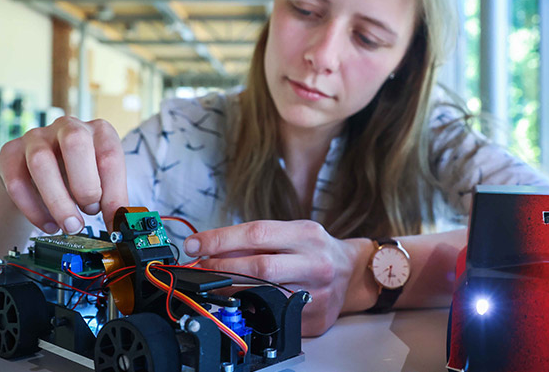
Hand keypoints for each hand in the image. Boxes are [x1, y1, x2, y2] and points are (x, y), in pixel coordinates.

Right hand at [0, 116, 127, 233]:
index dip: (114, 192)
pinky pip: (16, 181)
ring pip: (41, 162)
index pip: (110, 155)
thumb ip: (111, 200)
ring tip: (70, 226)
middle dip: (85, 185)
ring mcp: (36, 136)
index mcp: (99, 131)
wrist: (38, 174)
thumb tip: (121, 224)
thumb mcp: (100, 183)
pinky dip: (33, 209)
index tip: (113, 220)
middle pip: (75, 143)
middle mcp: (68, 127)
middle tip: (90, 212)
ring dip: (58, 201)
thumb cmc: (77, 178)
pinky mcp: (10, 153)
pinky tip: (49, 225)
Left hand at [183, 220, 366, 335]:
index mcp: (306, 234)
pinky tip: (240, 302)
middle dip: (221, 267)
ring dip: (229, 290)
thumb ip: (255, 241)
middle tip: (201, 267)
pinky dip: (251, 308)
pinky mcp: (314, 317)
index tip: (195, 244)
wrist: (352, 273)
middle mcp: (314, 262)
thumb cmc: (315, 249)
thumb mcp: (291, 232)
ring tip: (214, 284)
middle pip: (259, 266)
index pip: (256, 233)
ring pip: (263, 294)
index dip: (220, 239)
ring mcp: (316, 292)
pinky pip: (274, 314)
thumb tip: (209, 249)